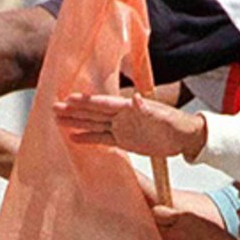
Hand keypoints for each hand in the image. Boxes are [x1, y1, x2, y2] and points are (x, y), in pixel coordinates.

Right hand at [53, 91, 206, 157]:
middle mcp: (121, 116)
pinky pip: (101, 138)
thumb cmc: (176, 125)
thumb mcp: (162, 117)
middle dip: (73, 110)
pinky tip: (73, 137)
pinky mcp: (123, 140)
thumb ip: (146, 109)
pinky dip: (87, 138)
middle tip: (54, 107)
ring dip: (76, 122)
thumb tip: (136, 99)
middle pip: (93, 112)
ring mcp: (121, 128)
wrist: (184, 137)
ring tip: (57, 120)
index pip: (103, 104)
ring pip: (93, 124)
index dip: (86, 102)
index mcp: (128, 108)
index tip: (69, 98)